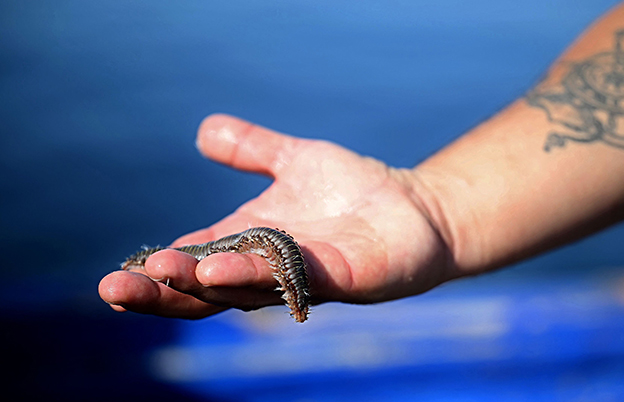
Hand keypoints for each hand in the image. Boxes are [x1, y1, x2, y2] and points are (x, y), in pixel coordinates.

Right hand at [99, 114, 452, 318]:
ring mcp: (303, 279)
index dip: (155, 274)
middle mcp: (268, 270)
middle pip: (204, 292)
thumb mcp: (294, 160)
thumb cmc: (353, 190)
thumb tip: (204, 131)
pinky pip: (293, 280)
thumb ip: (252, 149)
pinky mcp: (341, 278)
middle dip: (160, 293)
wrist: (415, 206)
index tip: (116, 275)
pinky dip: (258, 277)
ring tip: (165, 273)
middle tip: (114, 289)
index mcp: (248, 245)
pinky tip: (227, 268)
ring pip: (243, 292)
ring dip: (201, 285)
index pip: (191, 266)